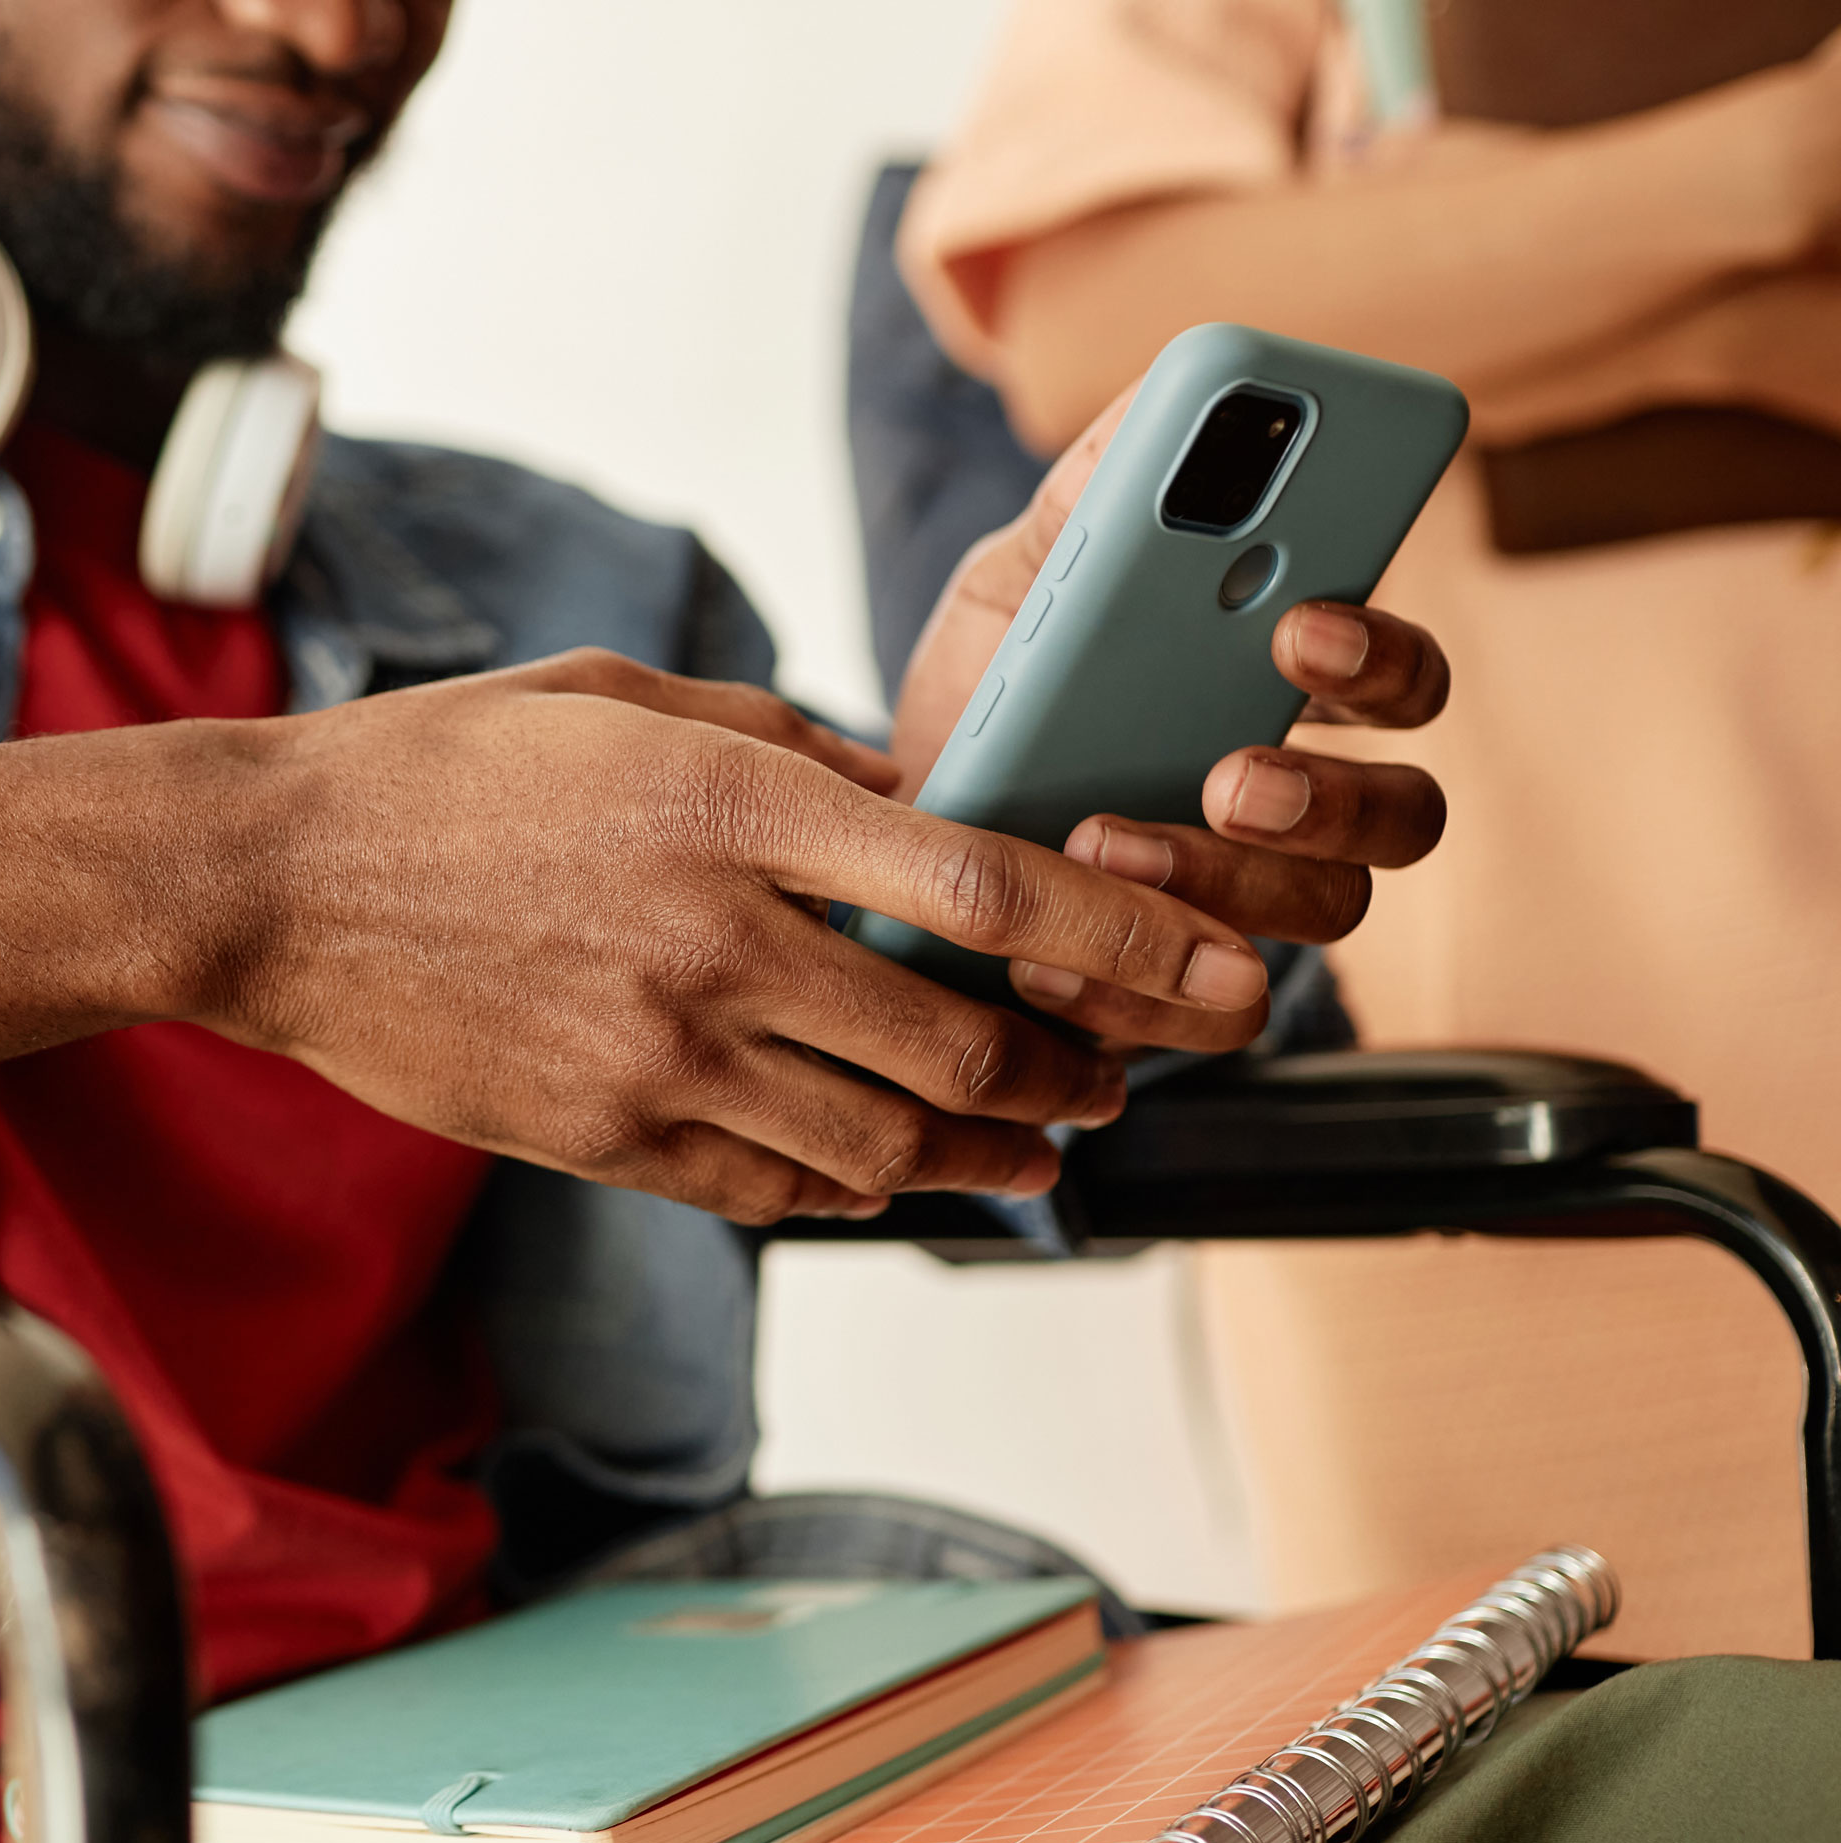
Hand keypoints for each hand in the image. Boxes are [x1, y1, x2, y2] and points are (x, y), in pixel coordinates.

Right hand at [200, 651, 1285, 1224]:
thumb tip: (906, 797)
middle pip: (961, 1041)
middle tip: (1121, 1069)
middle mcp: (709, 941)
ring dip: (988, 1149)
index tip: (1216, 968)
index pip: (982, 887)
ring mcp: (653, 1054)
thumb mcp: (620, 696)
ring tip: (1039, 1139)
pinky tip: (890, 1166)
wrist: (268, 885)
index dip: (1126, 940)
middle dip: (1074, 1068)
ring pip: (884, 1139)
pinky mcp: (603, 1136)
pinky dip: (859, 1184)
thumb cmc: (441, 769)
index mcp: (725, 805)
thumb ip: (780, 745)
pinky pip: (776, 1188)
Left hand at [890, 390, 1448, 1052]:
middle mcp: (1297, 808)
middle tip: (1229, 769)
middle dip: (1330, 793)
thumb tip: (1181, 384)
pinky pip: (1205, 1018)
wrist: (878, 834)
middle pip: (1403, 817)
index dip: (1382, 654)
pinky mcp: (1169, 999)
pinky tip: (1044, 952)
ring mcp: (1244, 912)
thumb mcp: (1021, 583)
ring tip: (1102, 837)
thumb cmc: (991, 694)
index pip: (1402, 678)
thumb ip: (1098, 498)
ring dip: (1221, 881)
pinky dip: (1128, 992)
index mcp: (1285, 696)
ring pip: (1323, 919)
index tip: (1304, 623)